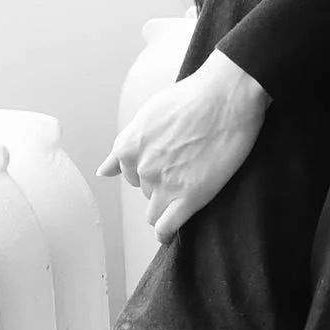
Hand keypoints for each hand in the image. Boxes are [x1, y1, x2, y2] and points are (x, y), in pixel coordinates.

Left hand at [98, 49, 270, 243]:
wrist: (227, 96)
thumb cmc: (193, 98)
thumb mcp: (149, 114)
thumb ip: (125, 145)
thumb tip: (103, 171)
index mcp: (128, 147)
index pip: (129, 175)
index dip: (149, 170)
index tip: (165, 165)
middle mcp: (142, 168)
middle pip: (145, 192)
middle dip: (161, 184)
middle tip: (185, 168)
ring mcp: (165, 185)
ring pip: (154, 212)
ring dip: (167, 204)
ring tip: (187, 191)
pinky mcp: (189, 197)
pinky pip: (167, 227)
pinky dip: (165, 233)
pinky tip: (169, 234)